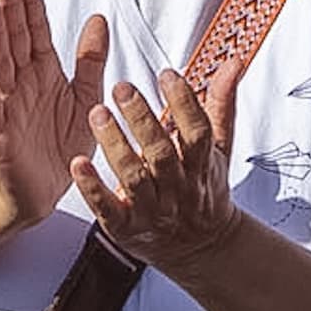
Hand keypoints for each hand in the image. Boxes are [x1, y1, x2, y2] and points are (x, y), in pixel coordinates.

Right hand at [0, 0, 109, 228]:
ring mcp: (8, 106)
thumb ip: (90, 60)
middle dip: (8, 6)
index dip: (31, 2)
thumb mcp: (85, 98)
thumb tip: (99, 18)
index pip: (36, 29)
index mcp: (44, 71)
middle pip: (13, 38)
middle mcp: (22, 83)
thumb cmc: (61, 143)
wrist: (44, 192)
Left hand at [73, 66, 247, 271]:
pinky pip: (108, 209)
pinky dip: (93, 188)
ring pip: (133, 178)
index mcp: (200, 166)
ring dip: (115, 146)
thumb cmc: (204, 189)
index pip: (196, 132)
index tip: (168, 75)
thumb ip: (220, 104)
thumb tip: (233, 62)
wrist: (200, 248)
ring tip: (98, 114)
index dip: (184, 103)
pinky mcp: (126, 228)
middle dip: (142, 120)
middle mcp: (176, 188)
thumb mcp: (218, 148)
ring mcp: (151, 210)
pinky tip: (78, 164)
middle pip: (161, 153)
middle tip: (123, 88)